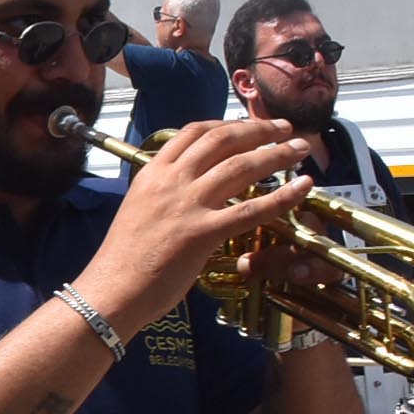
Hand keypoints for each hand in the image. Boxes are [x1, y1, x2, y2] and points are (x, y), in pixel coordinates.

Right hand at [74, 117, 316, 338]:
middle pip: (222, 141)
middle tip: (284, 129)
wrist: (111, 290)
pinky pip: (252, 209)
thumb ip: (162, 194)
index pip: (193, 133)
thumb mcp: (138, 210)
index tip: (248, 125)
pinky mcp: (203, 233)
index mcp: (152, 173)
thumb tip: (185, 190)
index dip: (227, 124)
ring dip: (277, 153)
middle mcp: (171, 181)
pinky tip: (302, 188)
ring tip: (299, 149)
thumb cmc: (122, 260)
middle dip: (259, 130)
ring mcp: (188, 205)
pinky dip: (283, 197)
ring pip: (241, 166)